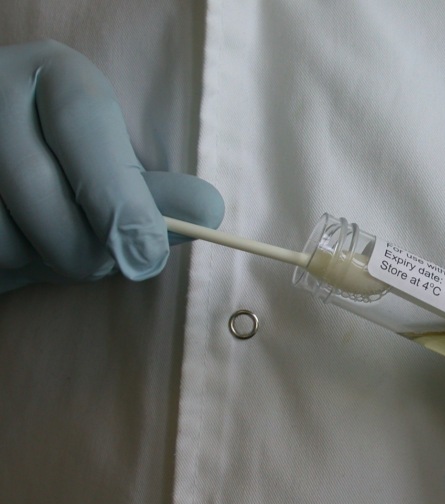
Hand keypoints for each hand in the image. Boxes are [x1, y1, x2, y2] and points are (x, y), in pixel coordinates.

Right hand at [0, 40, 223, 292]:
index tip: (148, 253)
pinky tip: (24, 244)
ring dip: (44, 262)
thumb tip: (207, 212)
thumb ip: (153, 195)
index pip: (85, 125)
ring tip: (58, 240)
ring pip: (7, 238)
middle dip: (89, 251)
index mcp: (56, 75)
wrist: (5, 162)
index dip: (120, 199)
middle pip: (42, 193)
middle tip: (113, 259)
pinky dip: (13, 268)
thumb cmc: (69, 167)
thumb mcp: (112, 167)